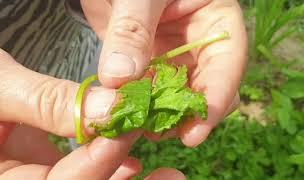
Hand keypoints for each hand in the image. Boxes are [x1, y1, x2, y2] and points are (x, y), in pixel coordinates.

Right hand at [0, 42, 184, 178]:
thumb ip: (46, 101)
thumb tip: (110, 109)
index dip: (95, 164)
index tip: (125, 132)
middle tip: (170, 177)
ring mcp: (35, 177)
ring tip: (168, 174)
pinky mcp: (47, 165)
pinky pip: (82, 176)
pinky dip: (109, 169)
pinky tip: (134, 164)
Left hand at [81, 0, 246, 146]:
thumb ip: (131, 31)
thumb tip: (120, 77)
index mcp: (215, 18)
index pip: (228, 62)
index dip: (216, 99)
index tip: (195, 133)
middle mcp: (199, 43)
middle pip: (204, 87)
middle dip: (185, 114)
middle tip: (161, 133)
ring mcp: (174, 57)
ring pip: (177, 95)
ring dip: (161, 115)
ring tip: (141, 128)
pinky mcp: (150, 66)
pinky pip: (150, 92)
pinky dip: (141, 107)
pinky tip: (129, 117)